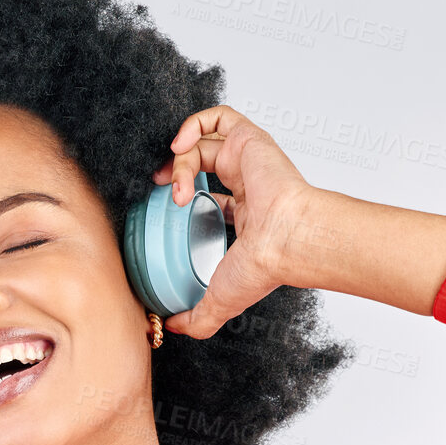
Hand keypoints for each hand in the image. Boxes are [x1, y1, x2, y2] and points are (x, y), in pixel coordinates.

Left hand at [150, 105, 316, 339]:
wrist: (285, 238)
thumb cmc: (265, 265)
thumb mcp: (220, 300)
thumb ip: (197, 317)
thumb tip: (172, 328)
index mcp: (246, 214)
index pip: (211, 196)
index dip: (184, 196)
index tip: (167, 207)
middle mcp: (247, 183)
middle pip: (201, 165)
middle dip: (174, 173)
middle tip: (160, 191)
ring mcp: (248, 160)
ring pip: (203, 145)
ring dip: (178, 163)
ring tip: (174, 189)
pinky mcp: (249, 140)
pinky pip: (217, 117)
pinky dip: (192, 125)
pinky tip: (178, 146)